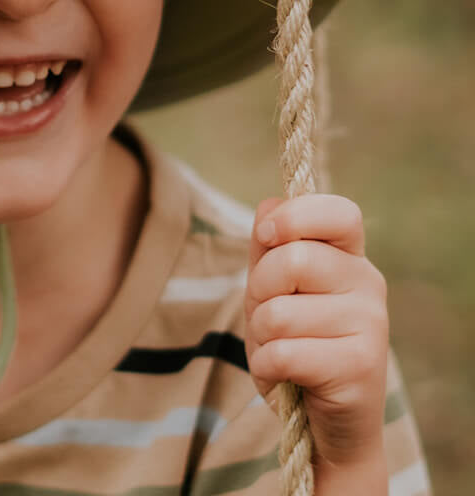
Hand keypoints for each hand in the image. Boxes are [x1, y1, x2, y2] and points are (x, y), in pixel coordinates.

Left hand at [244, 195, 388, 479]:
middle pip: (293, 261)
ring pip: (280, 313)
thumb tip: (269, 207)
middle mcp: (369, 285)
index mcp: (350, 257)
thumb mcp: (273, 289)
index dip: (295, 218)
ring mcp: (371, 326)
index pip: (340, 212)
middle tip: (269, 316)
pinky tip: (281, 375)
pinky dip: (265, 366)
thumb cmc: (295, 343)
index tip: (267, 238)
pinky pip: (283, 353)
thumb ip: (269, 247)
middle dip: (258, 290)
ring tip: (280, 349)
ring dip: (260, 335)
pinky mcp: (360, 368)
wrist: (327, 422)